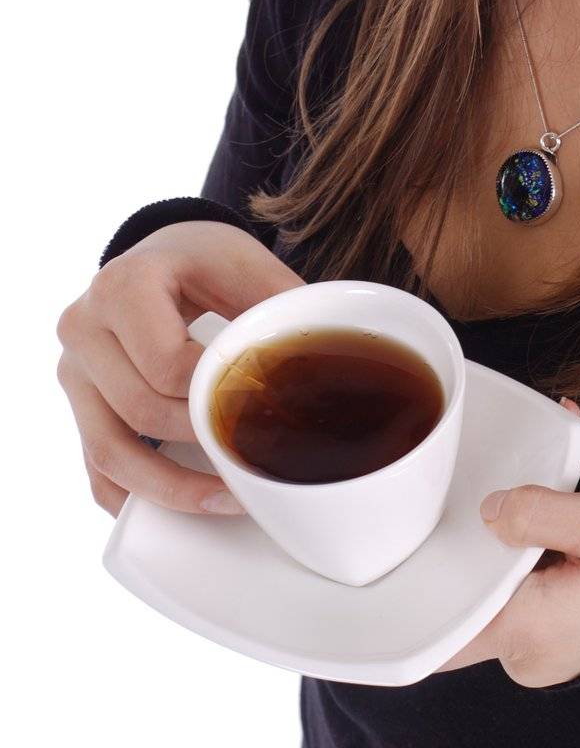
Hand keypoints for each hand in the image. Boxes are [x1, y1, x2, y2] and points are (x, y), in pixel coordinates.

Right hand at [56, 220, 306, 517]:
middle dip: (201, 440)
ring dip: (169, 489)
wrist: (160, 254)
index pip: (165, 363)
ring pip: (109, 452)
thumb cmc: (203, 259)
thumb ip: (279, 303)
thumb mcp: (242, 261)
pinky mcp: (76, 405)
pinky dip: (134, 497)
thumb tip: (322, 359)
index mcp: (122, 286)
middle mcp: (83, 328)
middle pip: (140, 409)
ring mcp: (72, 371)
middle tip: (259, 456)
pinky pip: (96, 469)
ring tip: (228, 500)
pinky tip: (180, 509)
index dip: (214, 395)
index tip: (264, 411)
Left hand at [435, 397, 579, 686]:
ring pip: (493, 587)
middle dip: (473, 537)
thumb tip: (489, 510)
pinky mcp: (552, 636)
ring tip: (529, 491)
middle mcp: (524, 652)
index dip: (417, 581)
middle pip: (462, 593)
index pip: (438, 624)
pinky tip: (549, 513)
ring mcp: (537, 649)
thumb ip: (544, 513)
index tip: (412, 535)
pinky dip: (527, 553)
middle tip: (486, 484)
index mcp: (530, 628)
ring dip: (504, 541)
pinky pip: (520, 591)